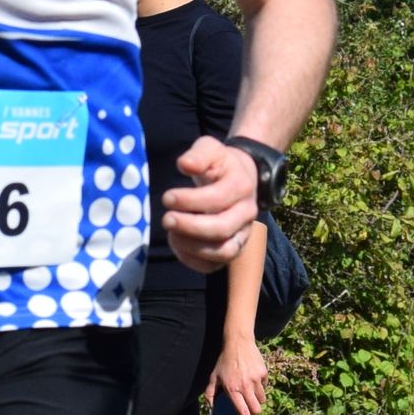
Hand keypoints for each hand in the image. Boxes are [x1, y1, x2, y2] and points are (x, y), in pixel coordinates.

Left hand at [163, 135, 258, 270]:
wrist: (240, 177)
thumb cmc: (219, 164)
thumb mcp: (209, 149)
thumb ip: (198, 155)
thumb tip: (185, 164)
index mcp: (242, 186)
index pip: (218, 199)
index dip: (190, 201)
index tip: (167, 197)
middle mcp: (247, 214)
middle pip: (221, 229)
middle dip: (189, 227)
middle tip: (166, 219)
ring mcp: (242, 234)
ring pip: (223, 253)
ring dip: (191, 246)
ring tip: (171, 234)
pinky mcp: (233, 249)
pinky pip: (214, 266)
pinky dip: (193, 260)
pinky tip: (177, 244)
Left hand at [210, 330, 268, 414]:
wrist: (238, 342)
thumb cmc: (224, 361)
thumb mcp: (213, 377)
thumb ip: (210, 394)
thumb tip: (212, 408)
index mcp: (232, 389)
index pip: (242, 412)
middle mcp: (246, 386)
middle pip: (256, 409)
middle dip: (254, 412)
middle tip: (248, 407)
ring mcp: (256, 379)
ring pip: (262, 399)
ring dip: (256, 399)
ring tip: (248, 389)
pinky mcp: (264, 373)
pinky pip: (265, 386)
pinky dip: (260, 386)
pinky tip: (252, 377)